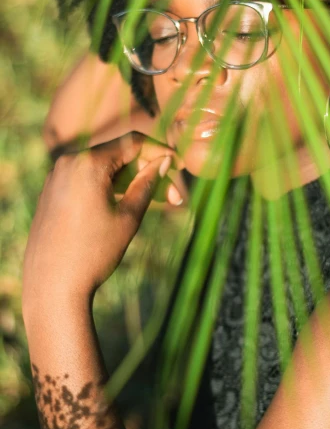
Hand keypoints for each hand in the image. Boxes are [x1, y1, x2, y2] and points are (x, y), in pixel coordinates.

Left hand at [22, 132, 187, 316]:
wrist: (51, 286)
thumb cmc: (94, 253)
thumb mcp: (129, 217)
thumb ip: (147, 183)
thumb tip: (164, 161)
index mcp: (87, 163)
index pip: (132, 142)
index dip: (160, 151)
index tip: (180, 165)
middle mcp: (68, 162)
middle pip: (118, 153)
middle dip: (148, 169)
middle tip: (175, 195)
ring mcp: (57, 176)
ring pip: (104, 167)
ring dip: (131, 179)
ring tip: (158, 201)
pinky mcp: (52, 191)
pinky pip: (87, 178)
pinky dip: (111, 186)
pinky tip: (130, 203)